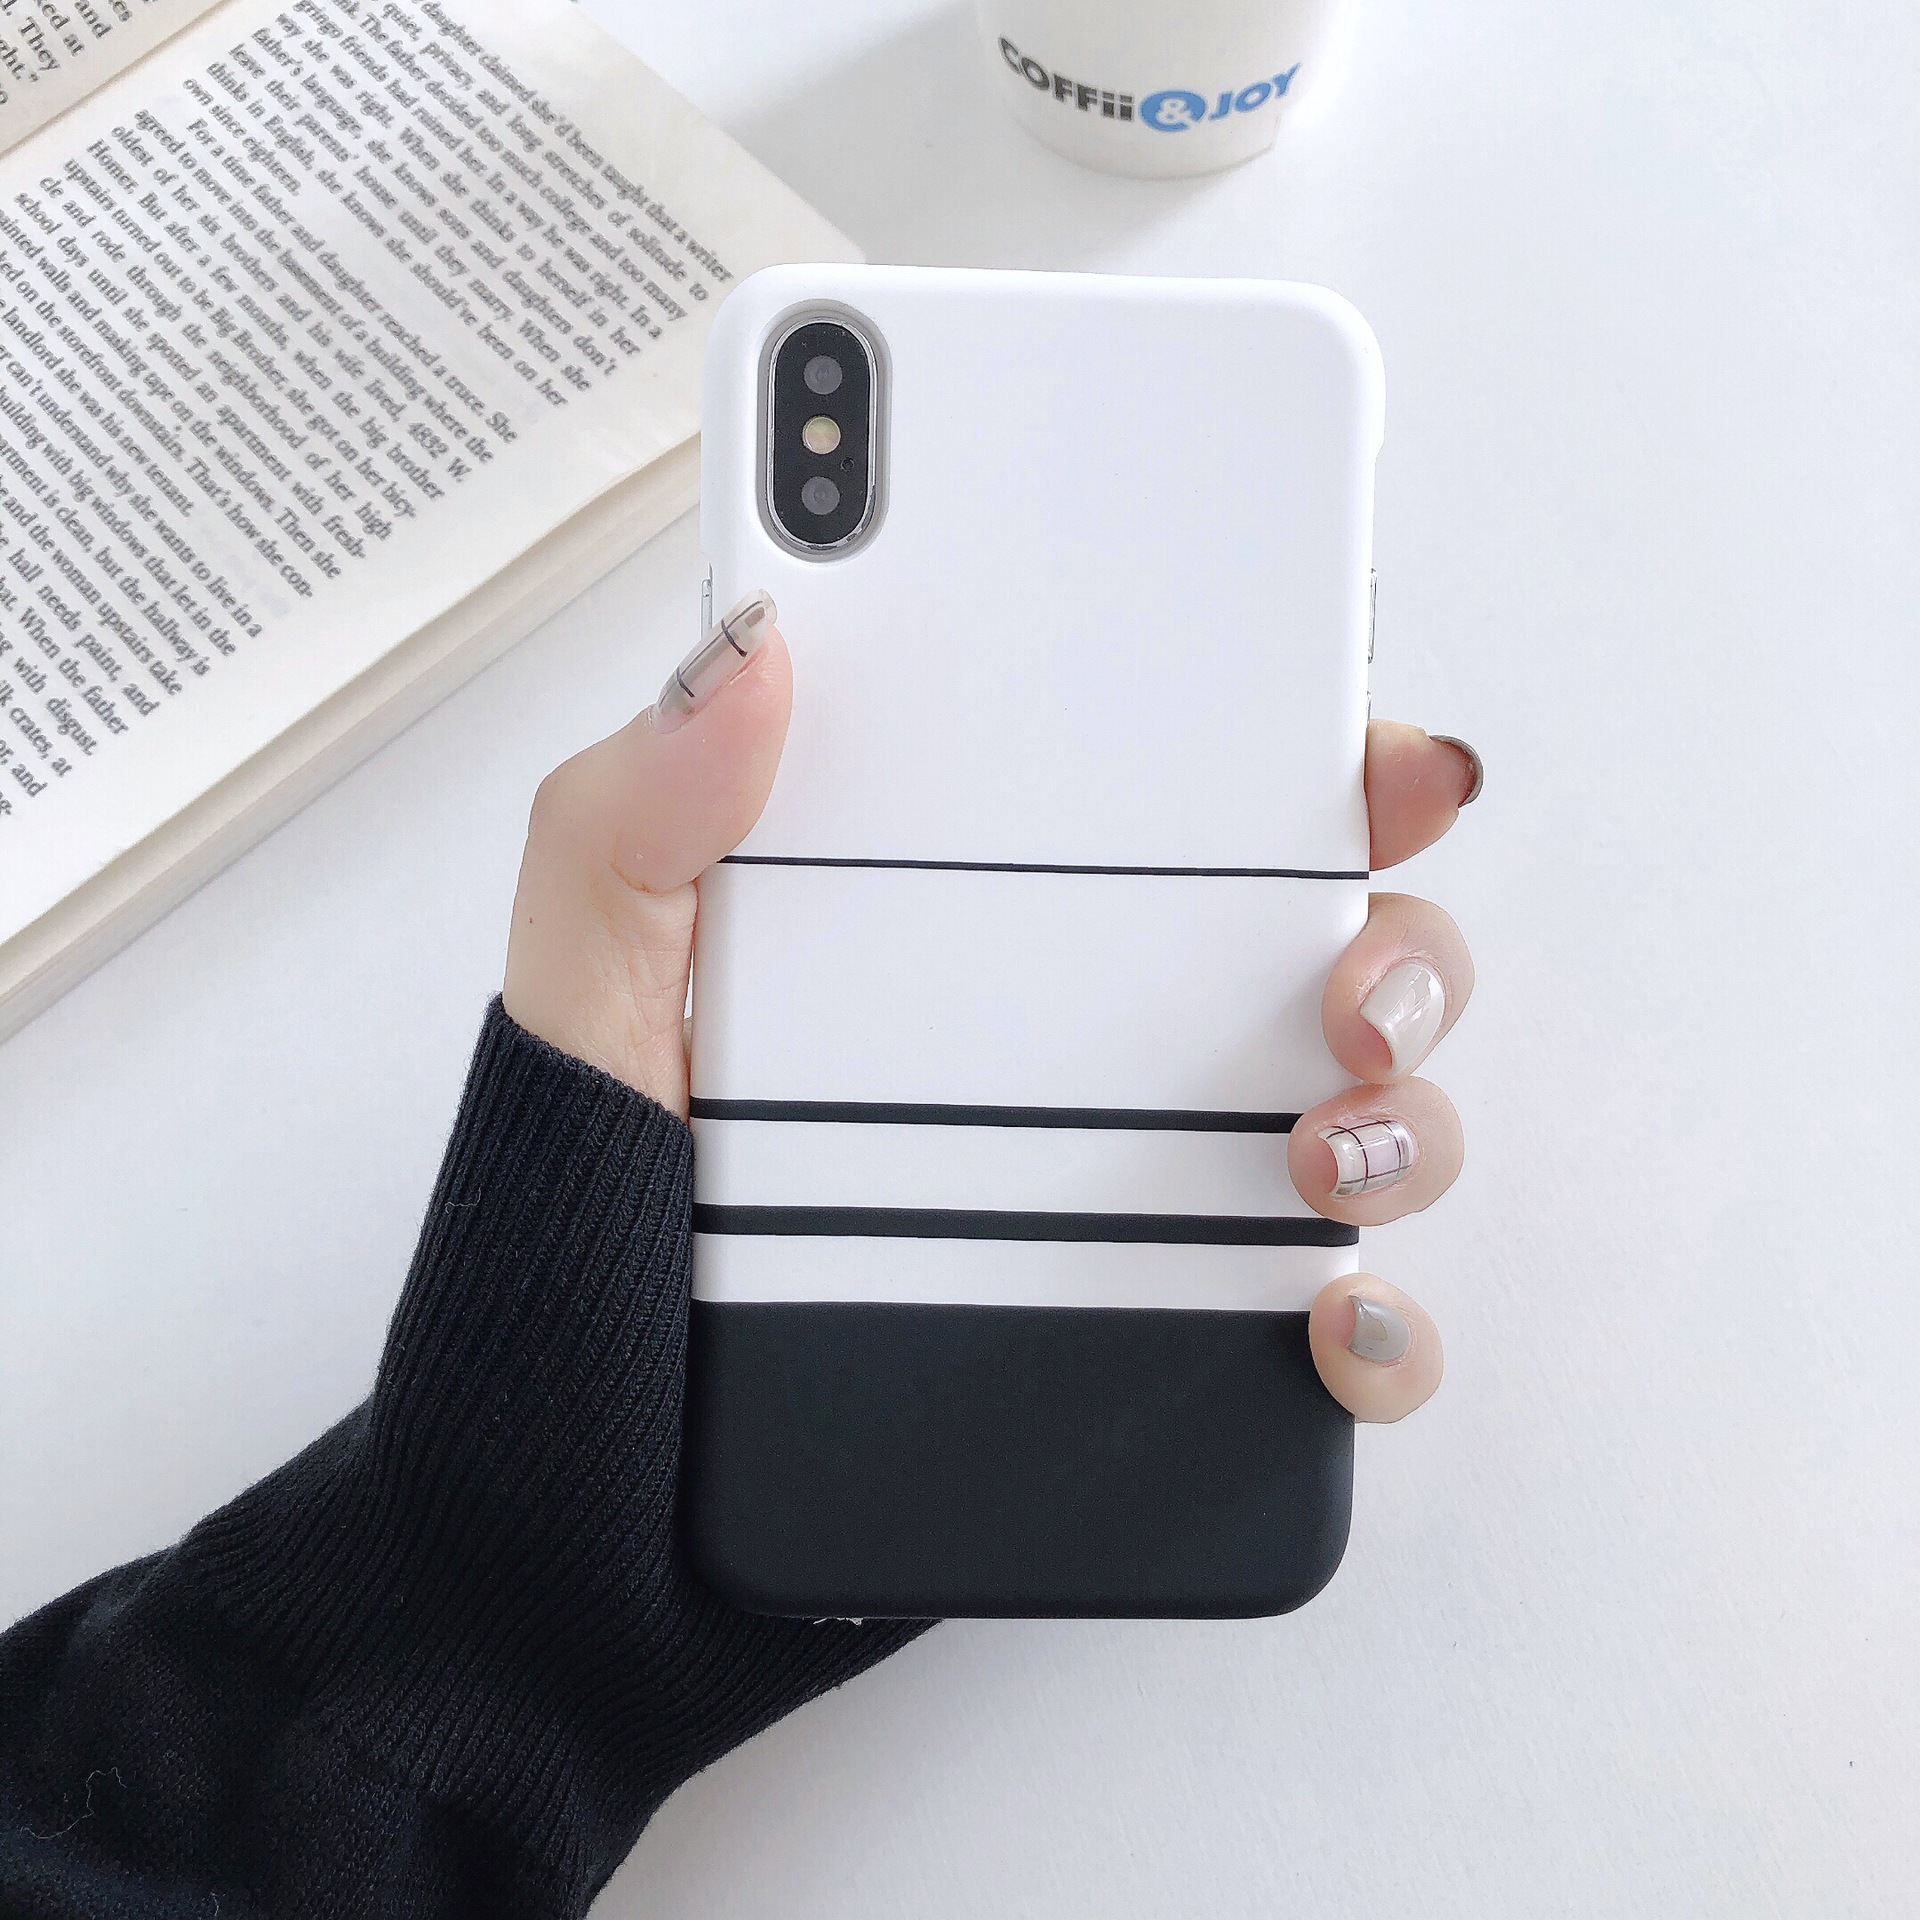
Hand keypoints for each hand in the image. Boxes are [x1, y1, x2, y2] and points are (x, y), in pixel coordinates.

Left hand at [504, 612, 1478, 1424]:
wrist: (580, 1521)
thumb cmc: (578, 1245)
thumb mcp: (581, 1012)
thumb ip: (630, 825)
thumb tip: (756, 649)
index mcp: (963, 930)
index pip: (1161, 804)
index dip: (1295, 754)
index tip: (1371, 754)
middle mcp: (1073, 1047)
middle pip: (1311, 953)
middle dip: (1396, 944)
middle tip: (1351, 981)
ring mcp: (1126, 1202)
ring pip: (1355, 1125)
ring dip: (1407, 1123)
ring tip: (1323, 1156)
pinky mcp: (1152, 1348)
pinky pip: (1326, 1336)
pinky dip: (1376, 1331)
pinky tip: (1332, 1326)